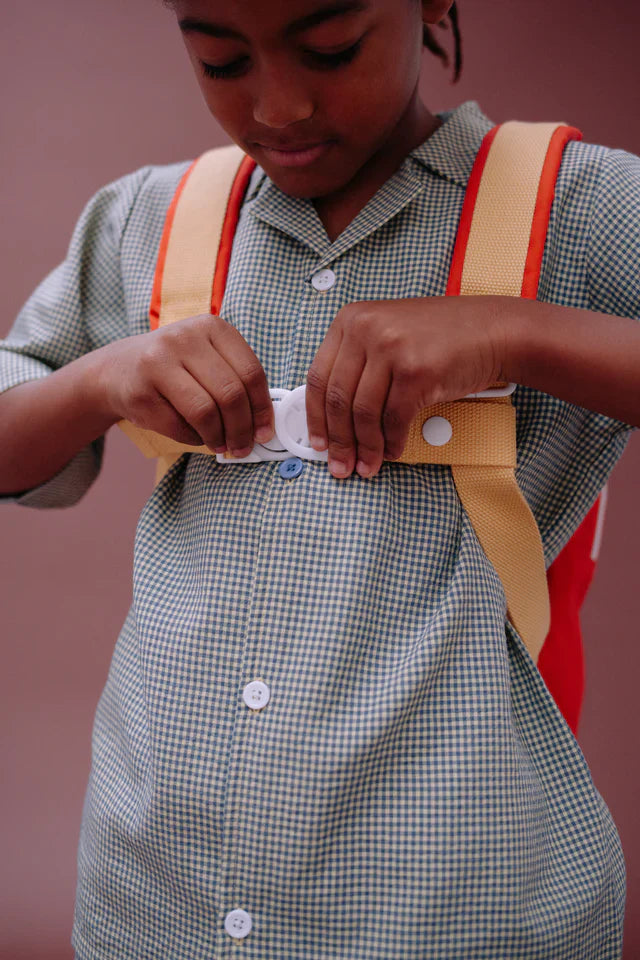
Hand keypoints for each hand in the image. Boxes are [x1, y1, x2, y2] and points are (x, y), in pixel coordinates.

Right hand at [98, 314, 273, 455]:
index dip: (262, 408)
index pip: (251, 372)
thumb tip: (265, 425)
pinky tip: (196, 436)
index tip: (266, 432)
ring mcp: (159, 361)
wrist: (118, 370)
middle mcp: (185, 338)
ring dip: (219, 437)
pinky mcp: (140, 389)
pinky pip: (179, 426)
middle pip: (230, 394)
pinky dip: (194, 438)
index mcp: (212, 327)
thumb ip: (237, 383)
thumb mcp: (209, 360)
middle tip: (243, 447)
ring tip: (222, 446)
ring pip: (206, 412)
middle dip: (242, 429)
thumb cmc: (176, 369)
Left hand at [306, 296, 509, 478]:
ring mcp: (391, 348)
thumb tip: (331, 418)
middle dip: (339, 441)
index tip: (317, 442)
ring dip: (365, 448)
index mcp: (351, 319)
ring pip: (363, 413)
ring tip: (367, 466)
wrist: (493, 331)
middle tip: (340, 466)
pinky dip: (391, 443)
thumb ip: (358, 364)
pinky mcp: (416, 371)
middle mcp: (366, 329)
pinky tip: (392, 452)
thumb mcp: (388, 334)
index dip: (314, 417)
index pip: (318, 377)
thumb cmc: (442, 338)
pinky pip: (394, 419)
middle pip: (338, 399)